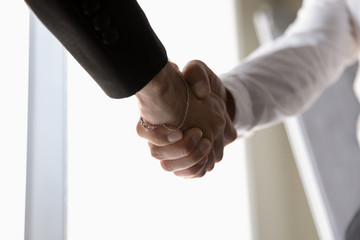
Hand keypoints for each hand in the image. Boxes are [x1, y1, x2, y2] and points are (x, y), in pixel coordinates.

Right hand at [137, 60, 236, 177]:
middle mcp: (159, 134)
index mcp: (155, 114)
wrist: (212, 97)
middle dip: (181, 149)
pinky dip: (195, 169)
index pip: (144, 131)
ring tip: (207, 143)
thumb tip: (201, 92)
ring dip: (190, 159)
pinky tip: (205, 157)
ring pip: (170, 167)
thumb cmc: (200, 83)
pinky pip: (187, 174)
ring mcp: (171, 149)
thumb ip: (197, 74)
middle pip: (157, 154)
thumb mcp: (198, 70)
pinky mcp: (188, 159)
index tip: (179, 131)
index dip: (159, 136)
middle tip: (200, 133)